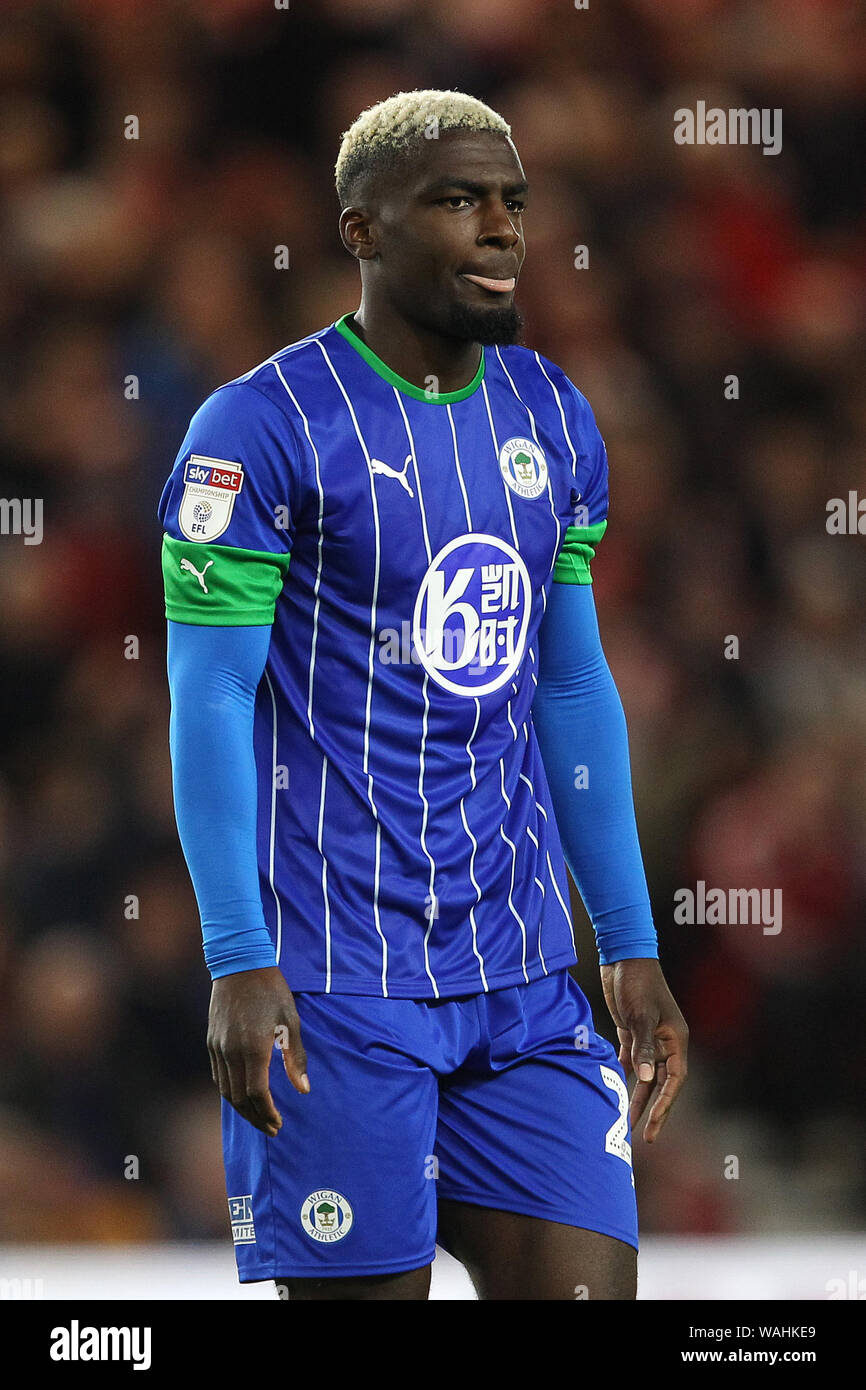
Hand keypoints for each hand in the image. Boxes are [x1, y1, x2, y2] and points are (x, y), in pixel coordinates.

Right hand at [207, 966, 308, 1136]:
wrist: (239, 964)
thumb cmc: (271, 990)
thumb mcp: (291, 1021)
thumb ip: (296, 1058)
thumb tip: (304, 1090)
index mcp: (253, 1047)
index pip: (257, 1093)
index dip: (267, 1112)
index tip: (278, 1123)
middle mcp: (231, 1051)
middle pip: (239, 1098)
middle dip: (255, 1117)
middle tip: (271, 1129)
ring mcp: (218, 1047)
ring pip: (226, 1090)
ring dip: (242, 1109)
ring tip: (258, 1118)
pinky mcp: (211, 1041)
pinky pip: (218, 1076)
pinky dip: (229, 1092)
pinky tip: (242, 1096)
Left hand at [599, 958, 687, 1142]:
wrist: (622, 957)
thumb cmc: (637, 983)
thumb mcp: (641, 1016)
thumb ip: (643, 1047)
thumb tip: (646, 1079)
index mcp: (676, 1039)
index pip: (675, 1080)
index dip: (665, 1104)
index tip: (654, 1124)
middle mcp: (665, 1042)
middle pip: (661, 1084)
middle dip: (652, 1109)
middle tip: (644, 1136)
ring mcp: (648, 1038)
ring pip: (644, 1076)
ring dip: (636, 1097)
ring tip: (627, 1122)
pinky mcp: (631, 1033)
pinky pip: (630, 1062)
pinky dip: (624, 1078)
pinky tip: (616, 1094)